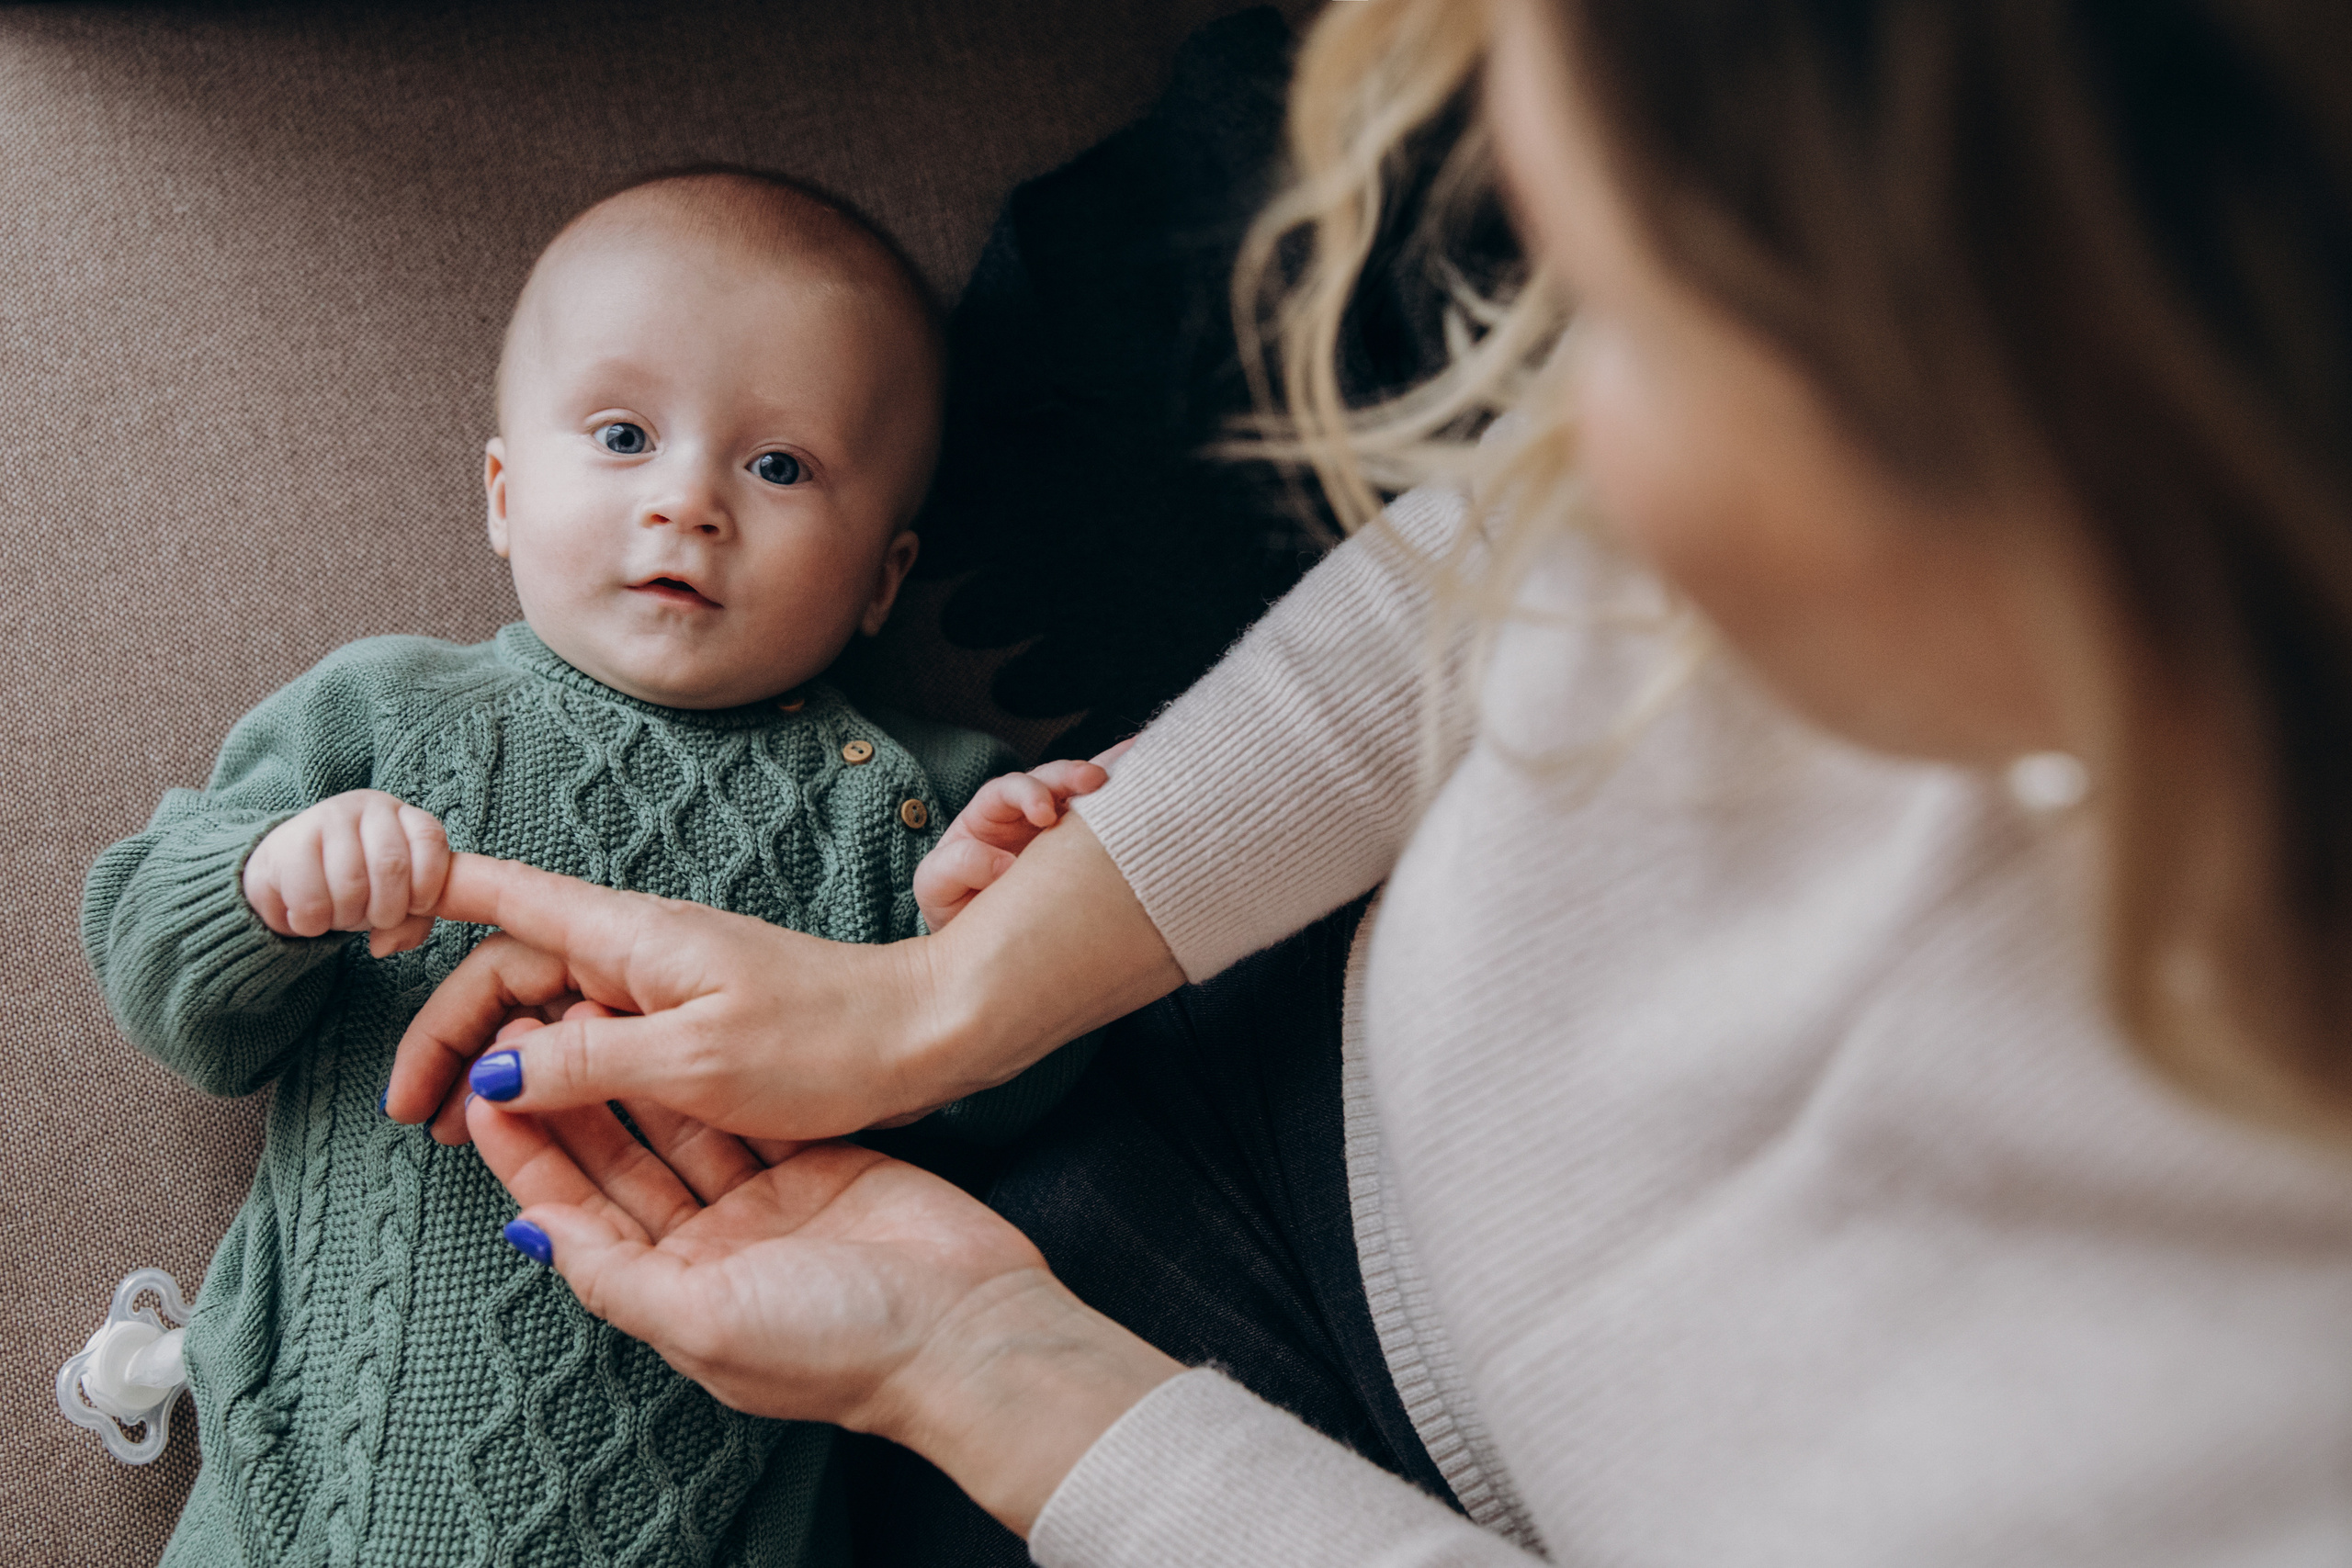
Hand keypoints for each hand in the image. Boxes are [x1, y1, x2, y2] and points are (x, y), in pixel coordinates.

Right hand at [242, 789, 449, 956]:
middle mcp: (368, 808)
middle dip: (385, 911)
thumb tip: (384, 945)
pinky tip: (309, 917)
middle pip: (391, 866)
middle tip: (370, 919)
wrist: (289, 873)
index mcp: (405, 816)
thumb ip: (413, 923)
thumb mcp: (398, 902)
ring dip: (346, 918)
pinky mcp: (288, 841)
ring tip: (338, 915)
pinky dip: (312, 923)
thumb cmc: (359, 887)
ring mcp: (327, 817)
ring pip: (351, 884)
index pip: (429, 840)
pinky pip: (310, 899)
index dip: (426, 885)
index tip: (414, 907)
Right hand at [387, 854, 937, 1142]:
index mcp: (630, 939)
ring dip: (498, 1065)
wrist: (922, 1038)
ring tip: (459, 1135)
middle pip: (513, 974)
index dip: (428, 897)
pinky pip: (596, 1039)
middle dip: (453, 1036)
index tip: (366, 919)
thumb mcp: (696, 1061)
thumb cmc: (824, 1043)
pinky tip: (537, 1123)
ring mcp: (664, 985)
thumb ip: (589, 1063)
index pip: (504, 899)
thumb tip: (496, 1075)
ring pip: (552, 1013)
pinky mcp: (691, 1021)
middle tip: (413, 1118)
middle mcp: (638, 950)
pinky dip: (553, 1076)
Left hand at [468, 1023, 1180, 1535]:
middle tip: (530, 1038)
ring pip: (680, 1127)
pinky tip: (673, 1029)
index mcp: (674, 1293)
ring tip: (587, 1014)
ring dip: (634, 1076)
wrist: (969, 1329)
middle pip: (620, 1165)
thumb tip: (528, 1231)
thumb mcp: (705, 1322)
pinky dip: (710, 1072)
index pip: (577, 1215)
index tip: (485, 1096)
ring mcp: (767, 1206)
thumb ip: (614, 1274)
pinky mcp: (820, 1168)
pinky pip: (749, 1112)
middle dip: (571, 1104)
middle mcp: (711, 1250)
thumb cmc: (842, 1346)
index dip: (529, 1156)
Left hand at [913, 744, 1126, 930]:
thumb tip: (1003, 864)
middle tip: (1093, 780)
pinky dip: (1125, 795)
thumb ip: (957, 867)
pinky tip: (1147, 771)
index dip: (1026, 795)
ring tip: (1132, 777)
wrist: (982, 947)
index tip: (1043, 815)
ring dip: (1104, 784)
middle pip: (1048, 779)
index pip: (1004, 791)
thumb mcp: (938, 888)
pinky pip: (1103, 817)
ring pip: (1079, 796)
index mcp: (986, 818)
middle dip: (1070, 776)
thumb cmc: (955, 910)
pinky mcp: (1081, 849)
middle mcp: (1022, 815)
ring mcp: (1055, 830)